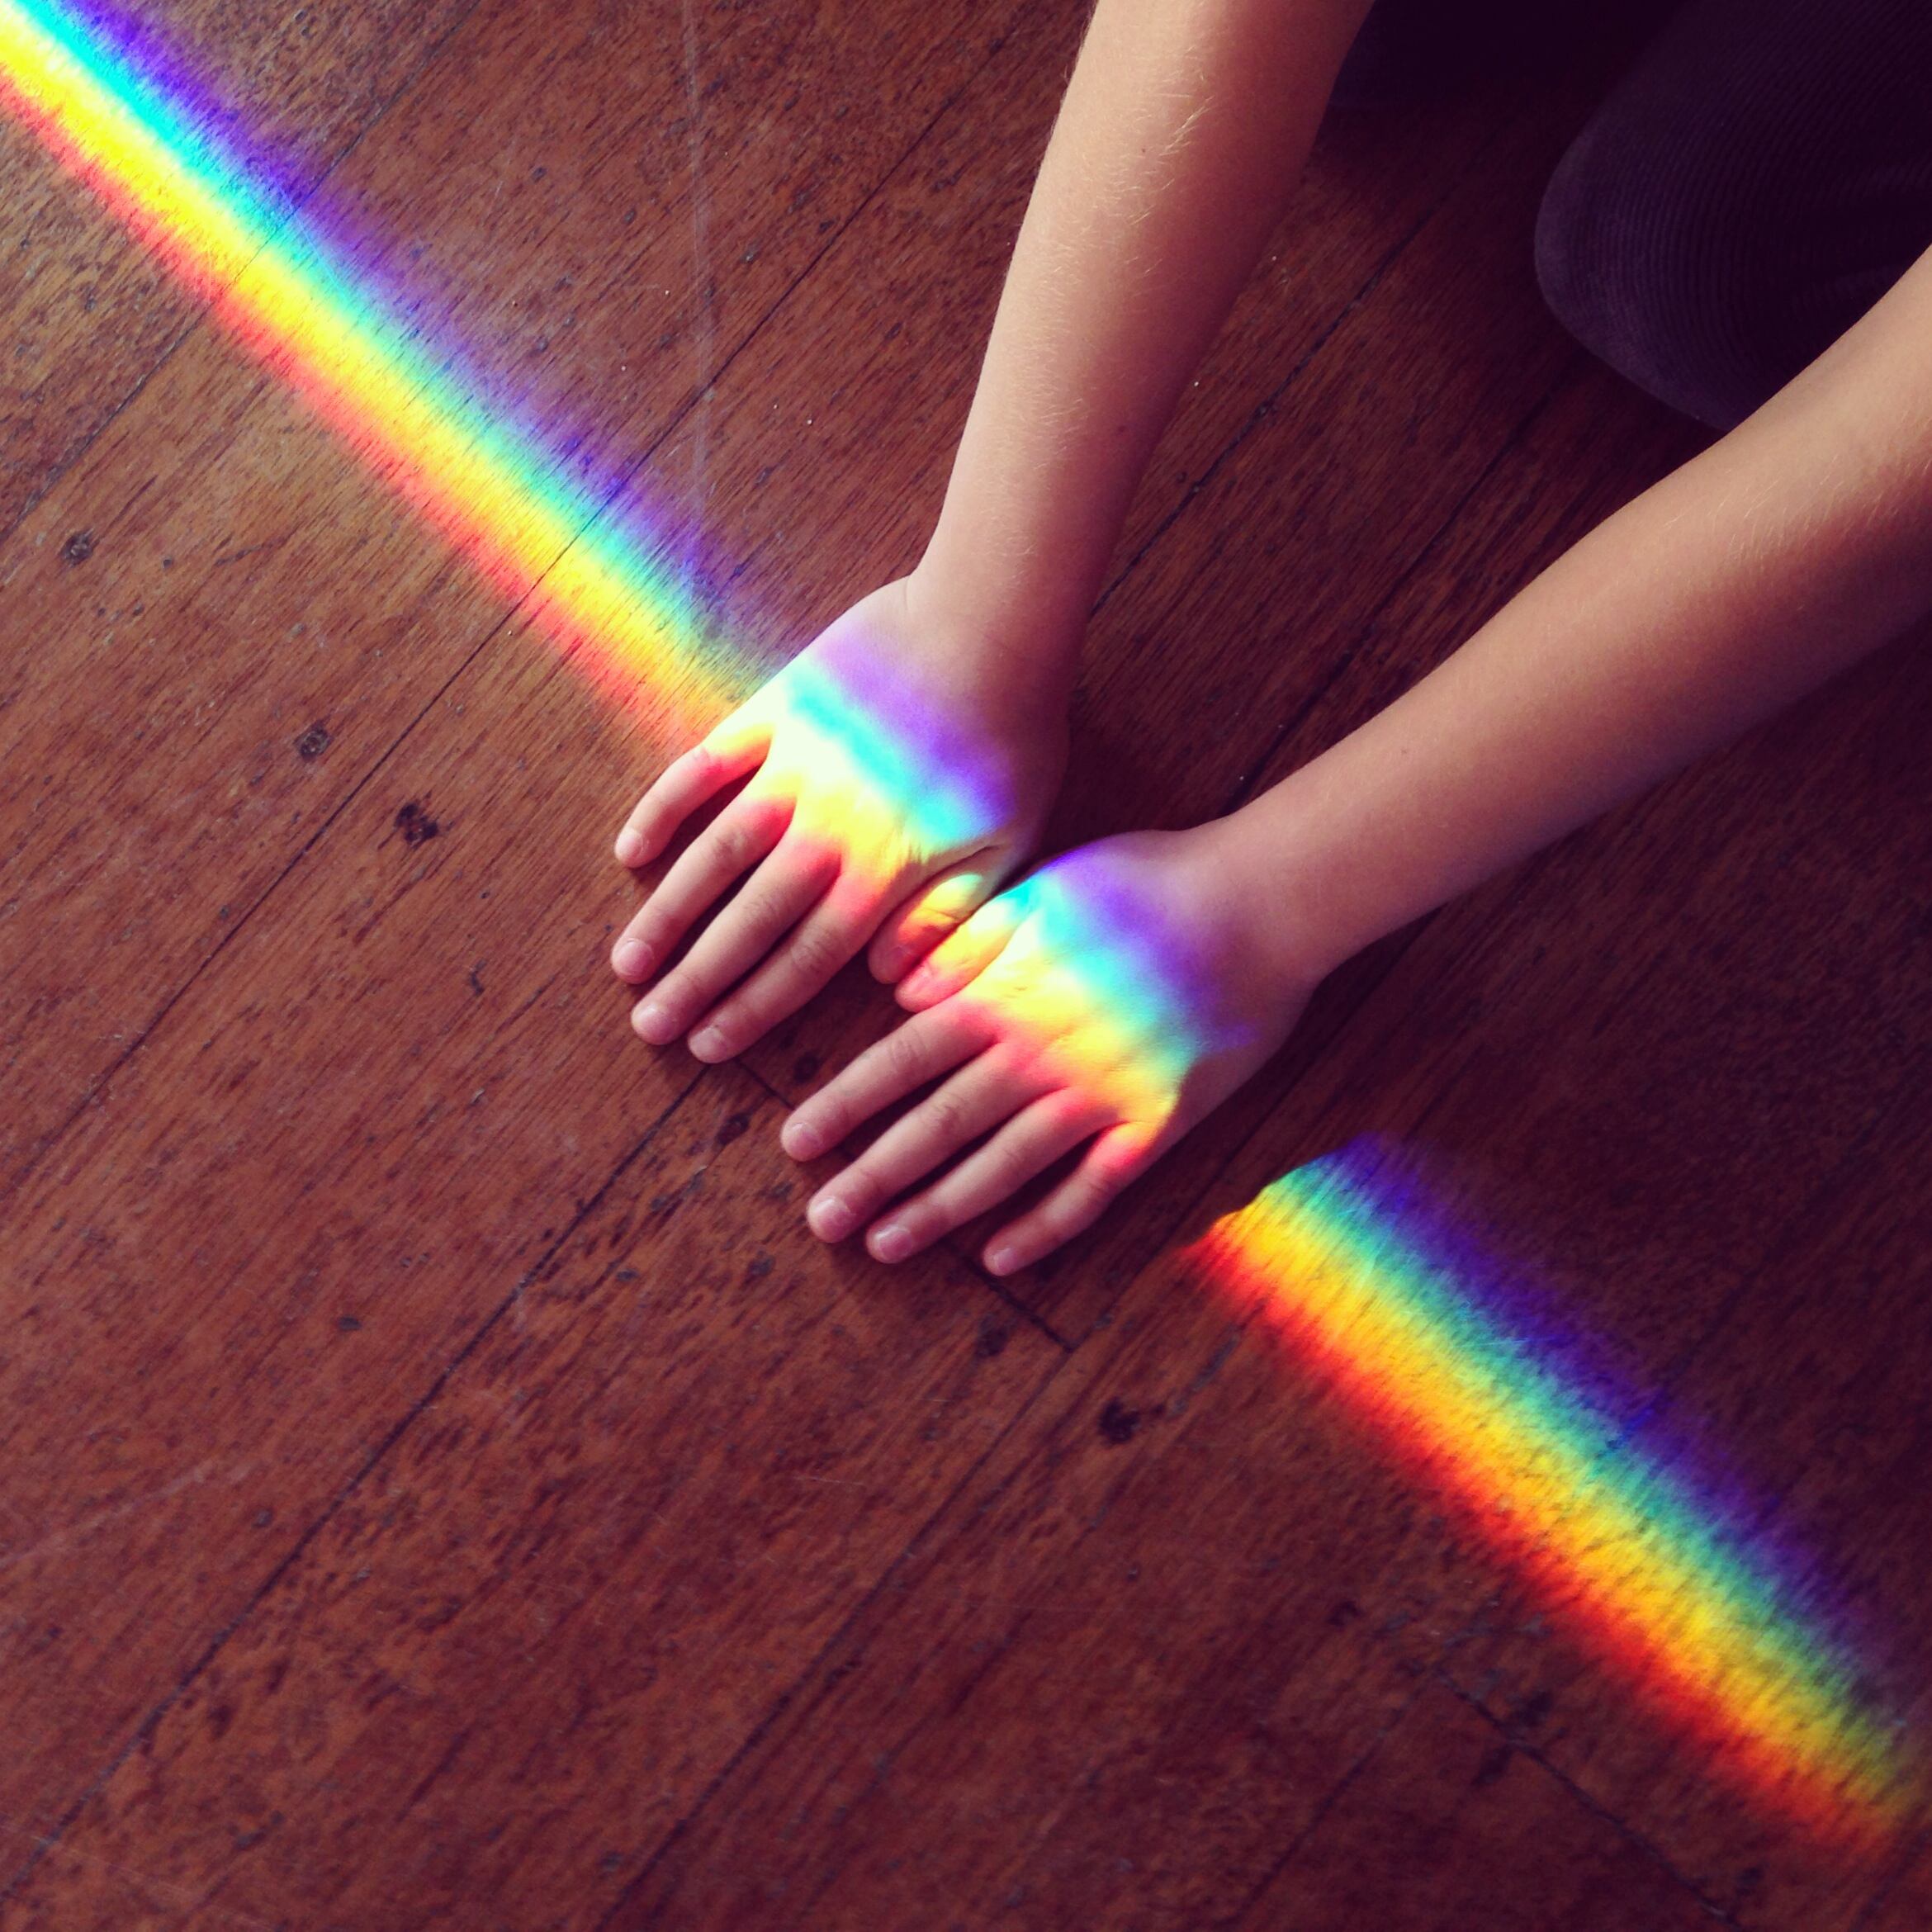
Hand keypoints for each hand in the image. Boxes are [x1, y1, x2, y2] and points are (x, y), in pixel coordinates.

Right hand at [610, 578, 1068, 1060]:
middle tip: (649, 1026)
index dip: (753, 1007)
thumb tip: (893, 986)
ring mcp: (791, 766)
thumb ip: (949, 919)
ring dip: (668, 914)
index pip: (805, 960)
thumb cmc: (1014, 740)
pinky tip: (629, 851)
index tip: (708, 1048)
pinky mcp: (776, 709)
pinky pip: (706, 766)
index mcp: (883, 870)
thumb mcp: (1006, 845)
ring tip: (627, 963)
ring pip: (713, 856)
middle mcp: (825, 829)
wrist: (990, 624)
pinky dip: (664, 808)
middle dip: (696, 982)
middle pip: (747, 923)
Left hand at [780, 823, 1315, 1273]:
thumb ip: (968, 943)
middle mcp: (1038, 1053)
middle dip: (873, 1176)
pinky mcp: (1157, 1123)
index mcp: (1003, 992)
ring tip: (885, 1246)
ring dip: (939, 1211)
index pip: (903, 1060)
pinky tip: (1000, 1259)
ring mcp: (1098, 1094)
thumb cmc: (1147, 882)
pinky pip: (1091, 1189)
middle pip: (938, 1126)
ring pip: (1002, 1168)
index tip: (795, 1145)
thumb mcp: (1041, 892)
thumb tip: (899, 991)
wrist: (1260, 901)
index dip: (846, 1106)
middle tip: (821, 1222)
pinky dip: (1043, 1227)